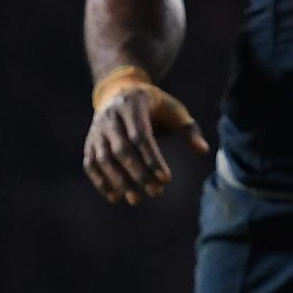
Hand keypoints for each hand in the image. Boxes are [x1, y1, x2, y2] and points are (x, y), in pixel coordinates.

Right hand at [83, 70, 208, 204]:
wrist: (121, 93)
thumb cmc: (154, 106)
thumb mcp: (174, 111)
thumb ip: (188, 130)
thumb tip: (203, 150)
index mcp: (133, 105)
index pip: (140, 136)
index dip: (152, 159)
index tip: (166, 179)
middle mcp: (111, 116)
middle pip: (121, 149)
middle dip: (139, 174)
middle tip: (156, 193)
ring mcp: (97, 129)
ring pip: (103, 158)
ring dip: (119, 181)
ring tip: (136, 200)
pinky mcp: (90, 142)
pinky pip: (91, 164)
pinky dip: (101, 182)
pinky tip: (115, 197)